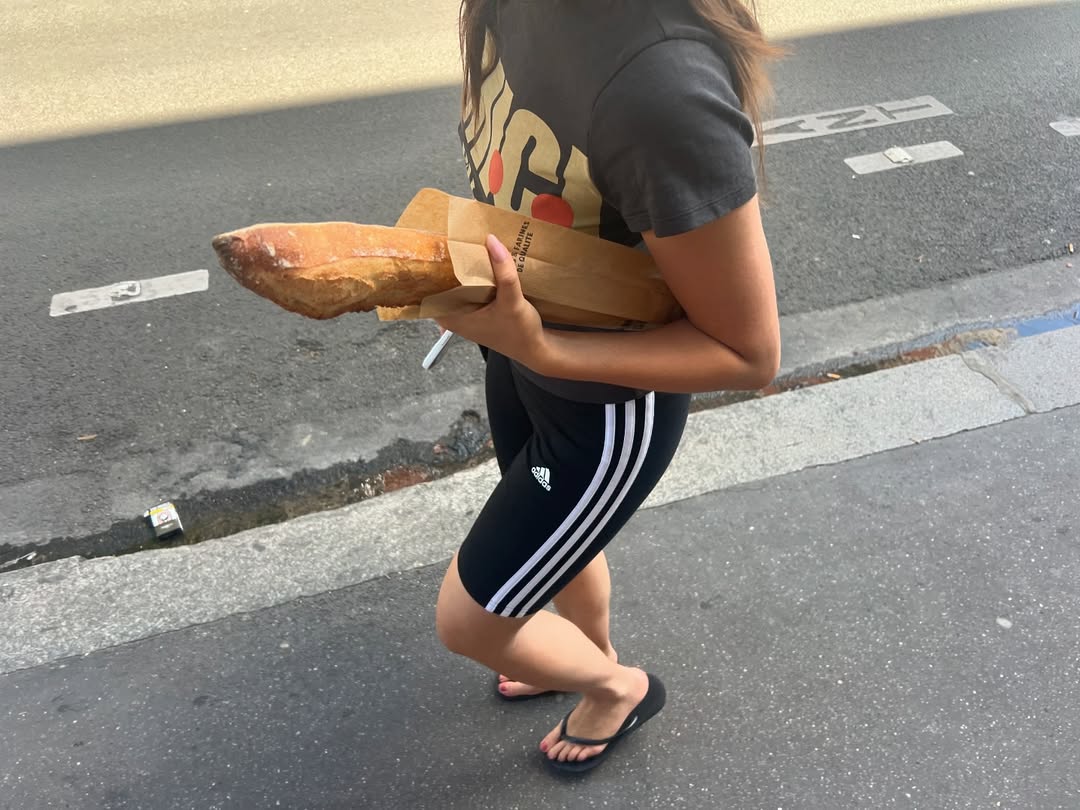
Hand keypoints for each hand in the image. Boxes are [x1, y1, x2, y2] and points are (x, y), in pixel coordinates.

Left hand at [436, 234, 547, 368]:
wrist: (536, 349)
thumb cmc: (520, 332)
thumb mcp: (512, 301)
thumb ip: (503, 272)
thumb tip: (491, 240)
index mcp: (450, 318)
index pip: (429, 288)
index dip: (431, 267)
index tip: (434, 244)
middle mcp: (453, 316)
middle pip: (442, 283)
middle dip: (447, 263)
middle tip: (451, 237)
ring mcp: (464, 314)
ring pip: (456, 285)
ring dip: (463, 268)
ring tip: (465, 244)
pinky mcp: (476, 310)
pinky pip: (469, 288)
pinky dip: (474, 277)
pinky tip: (481, 262)